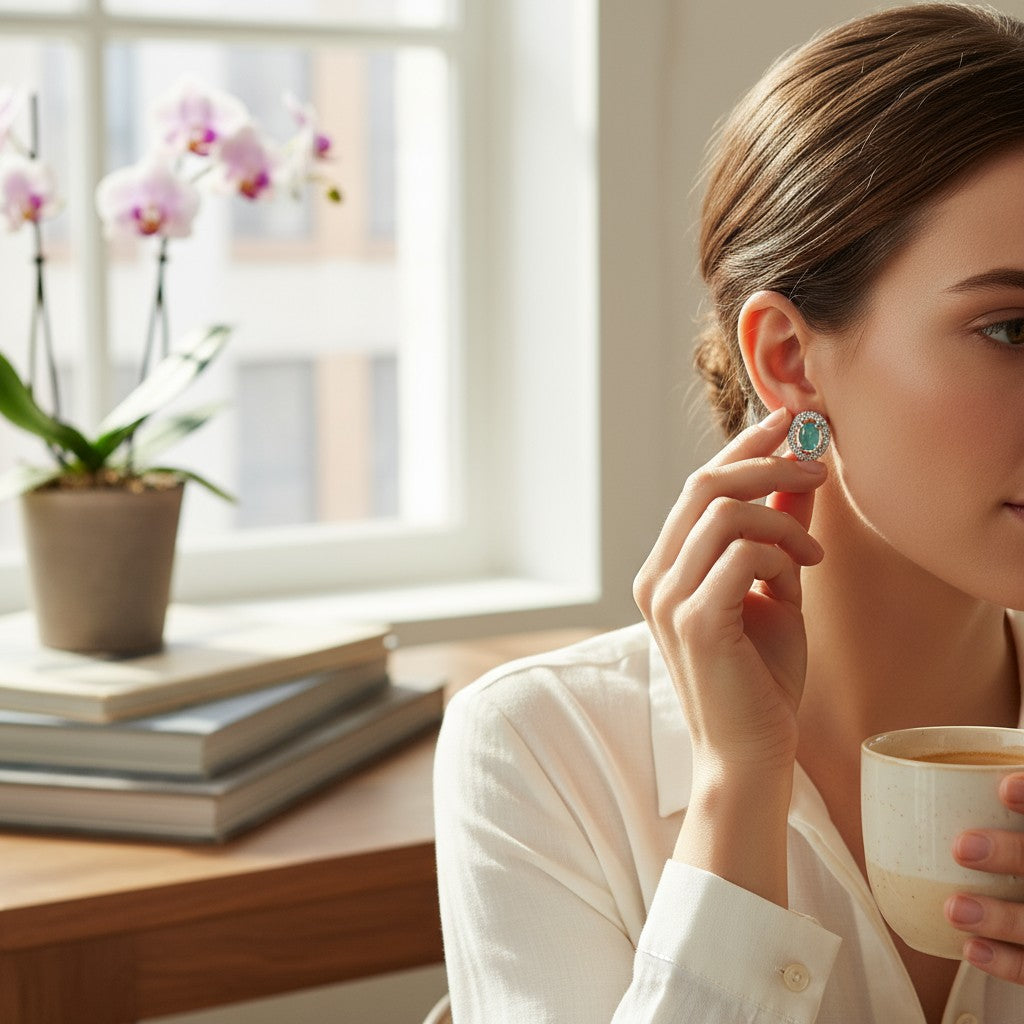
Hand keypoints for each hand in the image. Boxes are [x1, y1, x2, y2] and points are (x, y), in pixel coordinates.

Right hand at [633, 406, 827, 774]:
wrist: (751, 753)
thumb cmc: (761, 678)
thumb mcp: (775, 591)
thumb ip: (778, 534)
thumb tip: (797, 474)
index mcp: (666, 567)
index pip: (699, 486)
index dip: (743, 446)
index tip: (789, 420)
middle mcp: (655, 576)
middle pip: (705, 486)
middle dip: (768, 464)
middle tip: (817, 467)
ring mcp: (668, 598)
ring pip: (725, 513)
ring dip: (783, 520)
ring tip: (813, 553)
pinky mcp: (693, 620)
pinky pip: (742, 553)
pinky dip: (782, 554)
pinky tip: (801, 576)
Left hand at [945, 773, 1023, 981]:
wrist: (1019, 887)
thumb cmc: (999, 846)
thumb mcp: (994, 821)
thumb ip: (970, 796)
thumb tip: (892, 769)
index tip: (1002, 787)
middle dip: (1011, 854)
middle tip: (961, 847)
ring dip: (1002, 918)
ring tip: (953, 908)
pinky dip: (1007, 961)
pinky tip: (971, 948)